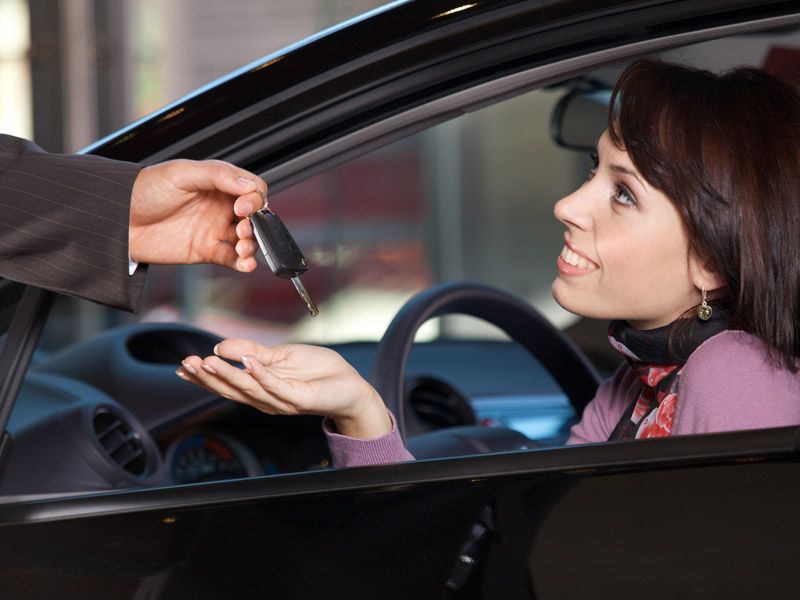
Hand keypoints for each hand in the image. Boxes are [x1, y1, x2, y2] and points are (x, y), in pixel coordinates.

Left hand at [129, 159, 267, 270]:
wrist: (118, 220)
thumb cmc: (145, 190)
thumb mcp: (181, 174)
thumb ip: (217, 175)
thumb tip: (249, 186)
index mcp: (219, 184)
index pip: (253, 190)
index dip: (255, 199)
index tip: (242, 206)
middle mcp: (221, 206)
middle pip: (256, 216)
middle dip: (257, 225)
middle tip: (243, 230)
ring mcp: (215, 230)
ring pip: (248, 239)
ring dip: (253, 245)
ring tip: (243, 248)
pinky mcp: (207, 251)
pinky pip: (232, 259)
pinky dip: (243, 263)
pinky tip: (244, 263)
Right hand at [177, 339, 392, 439]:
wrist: (350, 386)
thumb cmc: (318, 372)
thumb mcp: (280, 355)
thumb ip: (251, 351)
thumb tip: (221, 346)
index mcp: (260, 388)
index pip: (226, 384)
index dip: (204, 377)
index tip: (182, 367)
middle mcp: (266, 398)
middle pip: (231, 389)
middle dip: (207, 377)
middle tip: (187, 363)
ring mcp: (282, 400)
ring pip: (249, 388)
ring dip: (227, 375)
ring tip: (207, 361)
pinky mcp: (299, 398)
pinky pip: (277, 386)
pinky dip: (261, 374)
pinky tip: (247, 362)